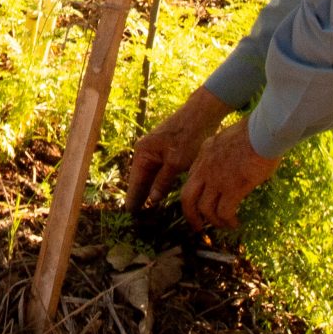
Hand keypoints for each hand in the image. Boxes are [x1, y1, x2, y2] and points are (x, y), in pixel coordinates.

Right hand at [125, 88, 226, 210]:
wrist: (202, 114)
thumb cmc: (188, 136)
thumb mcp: (176, 162)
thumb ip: (163, 181)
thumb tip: (152, 199)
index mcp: (143, 153)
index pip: (135, 181)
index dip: (134, 198)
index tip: (130, 216)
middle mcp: (145, 151)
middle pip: (141, 179)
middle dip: (141, 197)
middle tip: (138, 219)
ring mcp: (155, 151)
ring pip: (151, 176)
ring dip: (150, 191)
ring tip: (148, 211)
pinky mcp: (166, 151)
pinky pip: (159, 171)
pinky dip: (159, 183)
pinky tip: (161, 195)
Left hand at [180, 123, 280, 230]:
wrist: (262, 132)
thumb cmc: (253, 133)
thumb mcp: (227, 139)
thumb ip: (222, 153)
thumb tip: (230, 166)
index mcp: (203, 155)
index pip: (191, 180)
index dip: (194, 195)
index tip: (198, 205)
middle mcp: (205, 168)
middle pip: (187, 198)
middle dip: (191, 215)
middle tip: (197, 226)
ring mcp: (216, 179)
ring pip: (205, 209)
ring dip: (214, 221)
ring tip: (224, 225)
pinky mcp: (232, 188)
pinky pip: (224, 212)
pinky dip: (228, 221)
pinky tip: (235, 223)